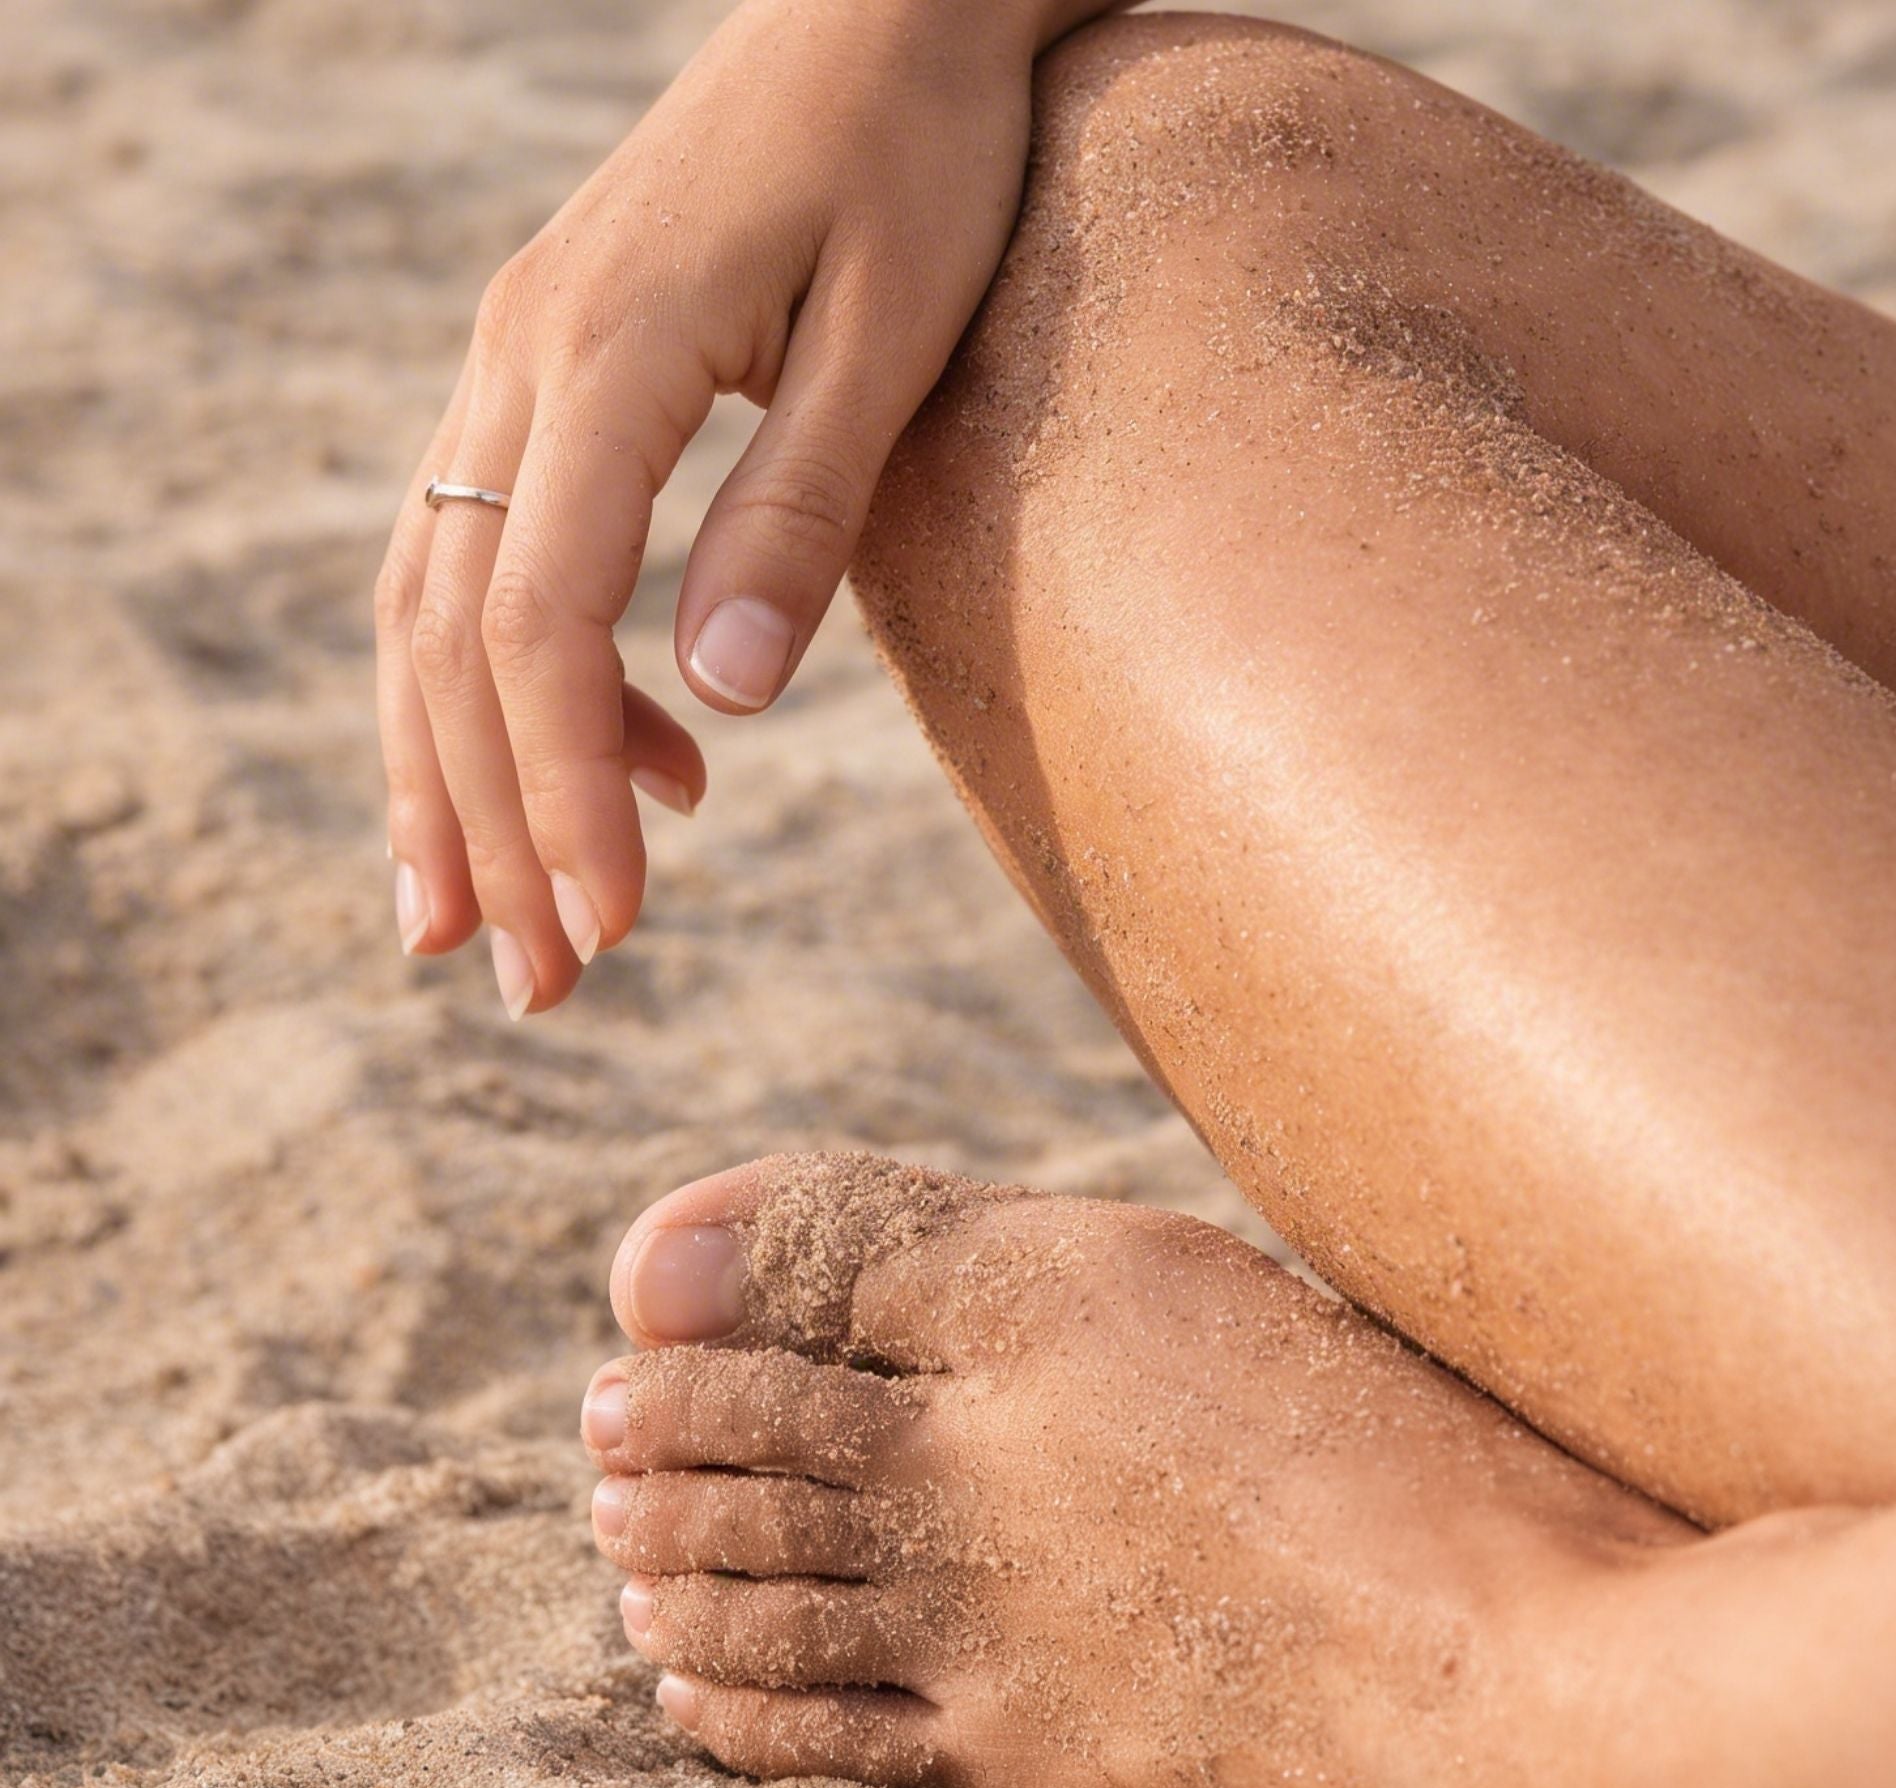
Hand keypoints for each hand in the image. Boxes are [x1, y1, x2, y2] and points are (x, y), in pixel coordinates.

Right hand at [375, 0, 1108, 1016]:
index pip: (537, 619)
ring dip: (457, 774)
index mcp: (605, 350)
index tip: (615, 927)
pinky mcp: (547, 371)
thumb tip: (722, 703)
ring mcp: (515, 357)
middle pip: (453, 634)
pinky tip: (630, 762)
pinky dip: (519, 679)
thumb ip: (800, 511)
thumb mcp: (894, 331)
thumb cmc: (921, 149)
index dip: (562, 790)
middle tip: (534, 989)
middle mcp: (521, 356)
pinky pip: (485, 547)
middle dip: (489, 826)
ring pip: (434, 599)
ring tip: (494, 925)